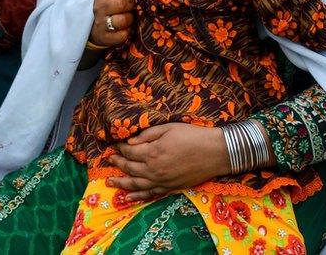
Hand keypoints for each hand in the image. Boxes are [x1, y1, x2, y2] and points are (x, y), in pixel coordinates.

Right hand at [89, 0, 136, 47]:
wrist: (96, 26)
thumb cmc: (111, 3)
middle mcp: (99, 6)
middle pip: (121, 3)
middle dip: (132, 4)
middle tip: (134, 5)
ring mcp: (101, 22)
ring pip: (122, 20)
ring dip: (131, 19)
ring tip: (130, 17)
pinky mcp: (105, 36)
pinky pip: (122, 35)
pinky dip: (128, 32)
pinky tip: (126, 28)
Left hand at [107, 123, 230, 200]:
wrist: (216, 152)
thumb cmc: (192, 136)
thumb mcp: (167, 128)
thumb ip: (147, 135)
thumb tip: (130, 141)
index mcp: (152, 153)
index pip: (129, 152)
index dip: (121, 148)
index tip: (116, 144)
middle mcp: (154, 170)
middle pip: (130, 168)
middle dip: (117, 163)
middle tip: (109, 158)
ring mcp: (162, 181)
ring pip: (136, 184)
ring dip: (121, 183)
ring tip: (109, 182)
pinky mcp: (171, 188)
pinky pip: (150, 194)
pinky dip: (138, 196)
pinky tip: (128, 197)